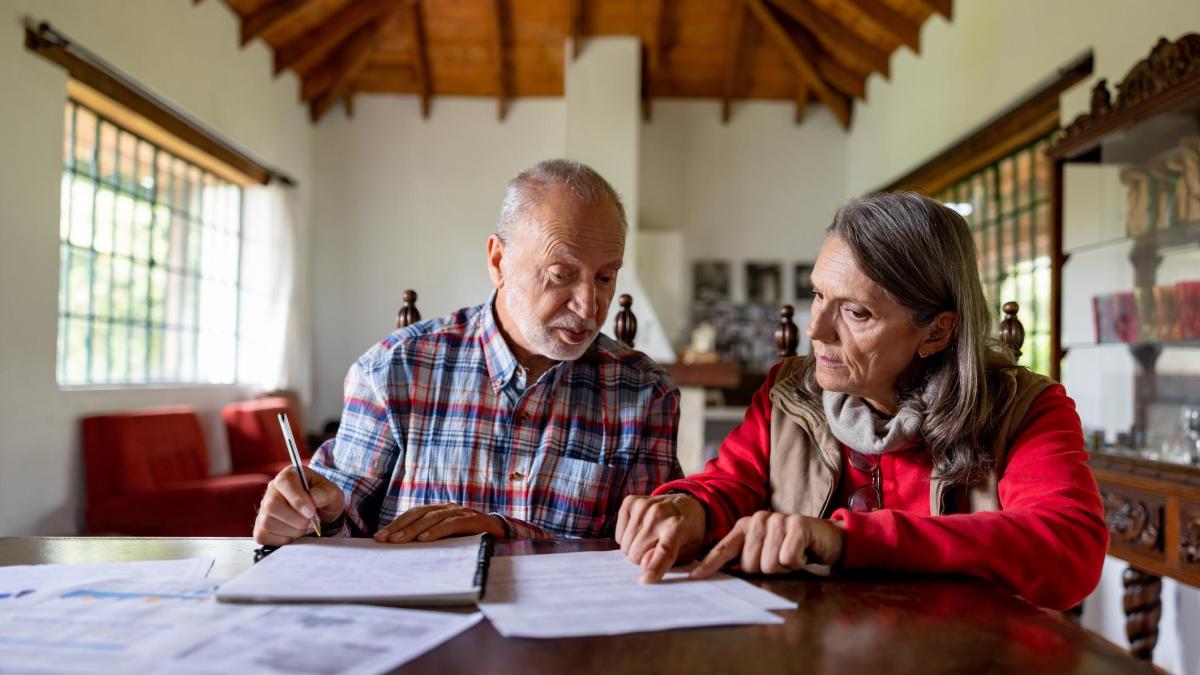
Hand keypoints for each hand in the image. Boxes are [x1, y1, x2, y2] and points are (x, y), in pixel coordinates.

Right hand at [254, 466, 344, 545]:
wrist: (321, 514)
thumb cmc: (324, 500)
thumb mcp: (333, 493)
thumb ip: (326, 493)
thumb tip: (313, 499)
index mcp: (289, 475)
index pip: (284, 483)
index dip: (297, 500)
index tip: (311, 512)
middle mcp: (272, 490)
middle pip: (271, 505)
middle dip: (296, 519)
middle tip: (311, 522)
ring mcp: (263, 509)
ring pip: (267, 522)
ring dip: (292, 530)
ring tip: (305, 527)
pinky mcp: (260, 527)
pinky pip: (263, 536)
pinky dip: (283, 539)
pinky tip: (294, 533)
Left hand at [373, 503, 506, 543]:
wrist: (503, 533)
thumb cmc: (471, 537)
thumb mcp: (448, 538)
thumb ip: (430, 538)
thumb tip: (401, 548)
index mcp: (440, 510)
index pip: (413, 514)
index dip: (396, 524)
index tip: (379, 536)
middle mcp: (448, 508)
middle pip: (419, 514)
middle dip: (400, 527)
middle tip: (384, 539)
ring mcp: (461, 512)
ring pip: (432, 518)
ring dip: (414, 529)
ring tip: (399, 541)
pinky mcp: (473, 520)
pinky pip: (451, 524)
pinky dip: (437, 531)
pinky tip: (425, 539)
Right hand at [615, 493, 706, 583]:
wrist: (684, 503)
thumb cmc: (688, 532)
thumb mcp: (689, 551)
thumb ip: (669, 560)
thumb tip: (645, 564)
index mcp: (679, 526)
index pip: (665, 550)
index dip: (654, 566)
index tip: (646, 580)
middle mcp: (659, 513)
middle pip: (637, 553)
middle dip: (643, 558)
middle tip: (655, 550)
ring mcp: (642, 505)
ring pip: (625, 545)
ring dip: (636, 548)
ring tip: (650, 538)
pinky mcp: (630, 502)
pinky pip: (618, 535)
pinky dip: (627, 537)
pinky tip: (641, 529)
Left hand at [691, 511, 843, 578]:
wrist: (823, 537)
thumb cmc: (789, 547)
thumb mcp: (763, 552)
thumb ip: (743, 559)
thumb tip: (720, 574)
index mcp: (744, 527)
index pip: (723, 548)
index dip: (709, 565)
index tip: (694, 578)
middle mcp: (758, 520)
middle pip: (750, 564)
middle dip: (765, 570)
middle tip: (778, 559)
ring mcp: (778, 520)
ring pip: (769, 564)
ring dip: (783, 567)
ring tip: (790, 554)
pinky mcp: (798, 525)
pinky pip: (788, 559)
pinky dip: (797, 562)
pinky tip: (802, 551)